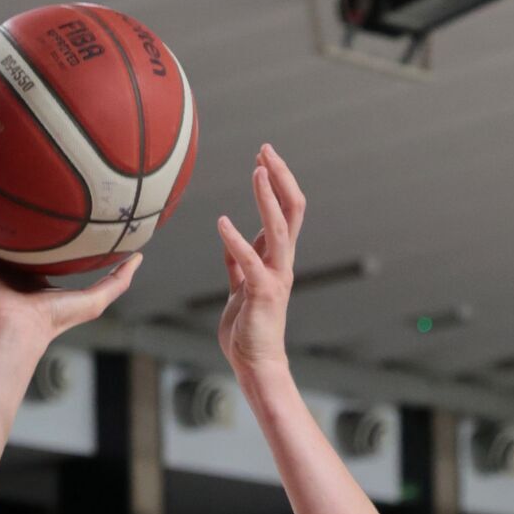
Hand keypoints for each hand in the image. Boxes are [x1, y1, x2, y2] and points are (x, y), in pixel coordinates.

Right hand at [0, 191, 140, 356]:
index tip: (42, 196)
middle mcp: (6, 265)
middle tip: (3, 174)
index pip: (33, 243)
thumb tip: (139, 257)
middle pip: (2, 229)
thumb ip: (117, 280)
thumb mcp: (94, 299)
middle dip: (1, 206)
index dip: (36, 223)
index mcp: (31, 272)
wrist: (18, 332)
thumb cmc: (53, 321)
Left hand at [217, 144, 305, 379]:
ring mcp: (275, 278)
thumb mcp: (240, 288)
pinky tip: (222, 222)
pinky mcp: (261, 294)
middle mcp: (282, 264)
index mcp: (278, 260)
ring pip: (279, 229)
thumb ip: (238, 264)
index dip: (277, 183)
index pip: (285, 211)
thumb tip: (231, 241)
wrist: (256, 363)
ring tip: (257, 171)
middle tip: (266, 149)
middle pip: (291, 210)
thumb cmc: (248, 330)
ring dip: (268, 198)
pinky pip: (249, 262)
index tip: (264, 157)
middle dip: (279, 178)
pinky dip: (236, 241)